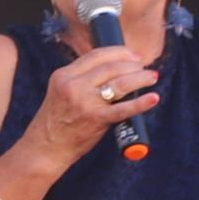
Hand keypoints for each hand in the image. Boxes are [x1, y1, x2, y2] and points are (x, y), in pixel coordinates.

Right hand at [32, 44, 160, 164]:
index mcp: (64, 75)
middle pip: (111, 67)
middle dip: (132, 65)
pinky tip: (153, 98)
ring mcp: (85, 102)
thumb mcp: (61, 91)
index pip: (96, 55)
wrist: (46, 147)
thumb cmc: (56, 120)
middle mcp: (74, 85)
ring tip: (152, 77)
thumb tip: (113, 69)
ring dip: (140, 78)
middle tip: (144, 68)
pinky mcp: (96, 119)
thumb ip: (81, 79)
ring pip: (119, 83)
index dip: (119, 52)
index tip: (132, 55)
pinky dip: (140, 103)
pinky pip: (123, 109)